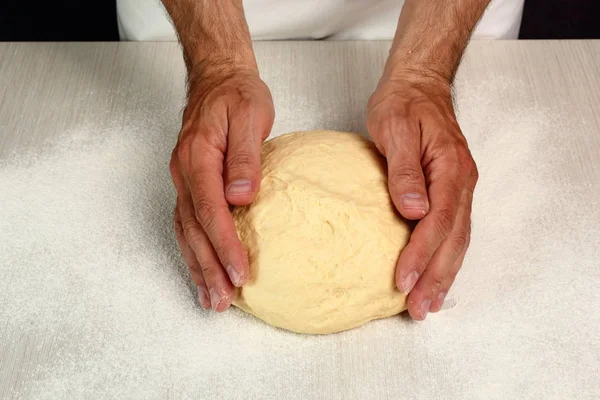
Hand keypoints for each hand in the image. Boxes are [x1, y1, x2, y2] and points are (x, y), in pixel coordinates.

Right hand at [170, 68, 274, 311]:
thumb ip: (245, 157)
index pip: (210, 209)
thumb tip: (242, 196)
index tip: (240, 271)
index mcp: (198, 157)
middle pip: (193, 229)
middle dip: (209, 267)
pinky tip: (202, 270)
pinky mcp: (190, 184)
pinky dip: (194, 251)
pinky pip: (187, 223)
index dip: (224, 243)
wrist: (218, 79)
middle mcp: (184, 173)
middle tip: (223, 300)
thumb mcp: (249, 116)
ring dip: (198, 266)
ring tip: (211, 299)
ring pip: (186, 231)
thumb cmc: (237, 96)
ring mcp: (183, 180)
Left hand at [367, 72, 477, 319]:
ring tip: (429, 303)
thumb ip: (403, 170)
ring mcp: (459, 186)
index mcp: (450, 167)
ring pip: (457, 238)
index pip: (438, 219)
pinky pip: (453, 229)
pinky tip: (435, 273)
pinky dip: (445, 256)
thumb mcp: (395, 129)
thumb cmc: (402, 103)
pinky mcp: (450, 190)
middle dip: (436, 275)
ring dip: (444, 273)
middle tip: (419, 308)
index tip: (404, 279)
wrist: (417, 84)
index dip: (421, 253)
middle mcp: (461, 181)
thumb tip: (414, 209)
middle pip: (454, 237)